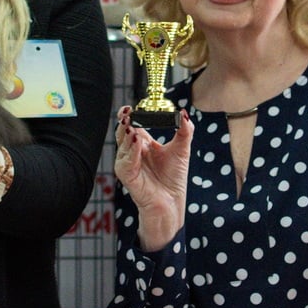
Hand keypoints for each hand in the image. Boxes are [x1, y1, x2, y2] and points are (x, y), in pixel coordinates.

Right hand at [113, 106, 191, 250]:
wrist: (171, 201)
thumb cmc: (173, 178)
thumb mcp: (182, 149)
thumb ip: (185, 130)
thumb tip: (184, 113)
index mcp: (143, 144)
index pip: (133, 124)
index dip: (130, 115)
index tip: (132, 106)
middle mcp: (133, 152)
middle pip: (123, 131)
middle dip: (124, 121)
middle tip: (128, 112)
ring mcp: (128, 163)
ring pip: (122, 144)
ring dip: (126, 134)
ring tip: (131, 125)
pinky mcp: (127, 176)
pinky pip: (125, 161)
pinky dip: (130, 152)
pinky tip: (136, 142)